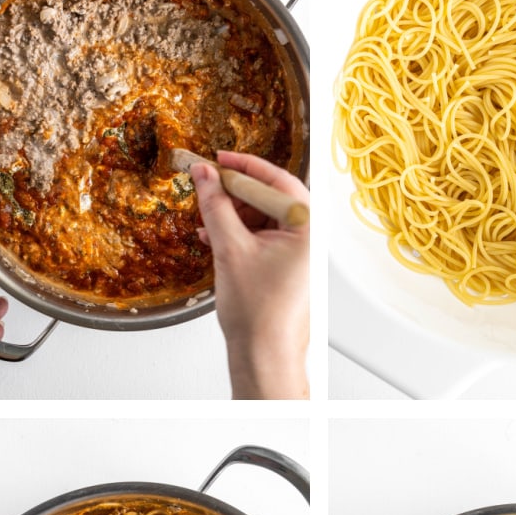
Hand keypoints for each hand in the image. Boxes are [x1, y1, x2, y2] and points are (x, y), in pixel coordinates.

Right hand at [192, 152, 308, 399]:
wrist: (265, 355)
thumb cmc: (260, 315)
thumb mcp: (230, 249)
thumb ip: (216, 206)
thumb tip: (205, 175)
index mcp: (308, 227)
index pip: (276, 180)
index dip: (242, 166)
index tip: (218, 159)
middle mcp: (310, 237)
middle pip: (270, 197)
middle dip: (235, 192)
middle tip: (208, 183)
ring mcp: (300, 252)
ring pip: (263, 217)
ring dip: (233, 213)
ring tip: (206, 214)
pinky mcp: (287, 265)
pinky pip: (262, 236)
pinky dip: (238, 232)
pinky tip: (213, 234)